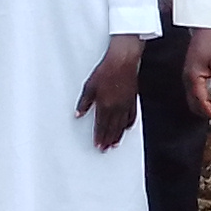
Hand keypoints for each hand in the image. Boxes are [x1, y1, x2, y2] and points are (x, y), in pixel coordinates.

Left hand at [79, 35, 145, 151]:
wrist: (123, 61)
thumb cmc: (105, 71)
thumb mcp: (89, 86)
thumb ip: (84, 102)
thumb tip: (78, 114)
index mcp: (104, 105)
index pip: (101, 126)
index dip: (99, 137)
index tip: (98, 146)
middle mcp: (116, 108)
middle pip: (112, 129)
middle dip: (107, 140)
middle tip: (105, 149)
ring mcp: (126, 105)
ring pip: (122, 125)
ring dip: (118, 136)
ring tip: (114, 145)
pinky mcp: (132, 100)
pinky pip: (131, 117)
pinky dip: (128, 125)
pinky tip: (126, 129)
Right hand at [186, 29, 210, 121]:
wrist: (206, 28)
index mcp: (193, 77)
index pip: (200, 102)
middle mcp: (188, 79)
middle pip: (194, 104)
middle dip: (207, 112)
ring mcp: (189, 76)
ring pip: (194, 98)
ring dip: (205, 105)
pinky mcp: (192, 73)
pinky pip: (195, 91)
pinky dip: (204, 98)